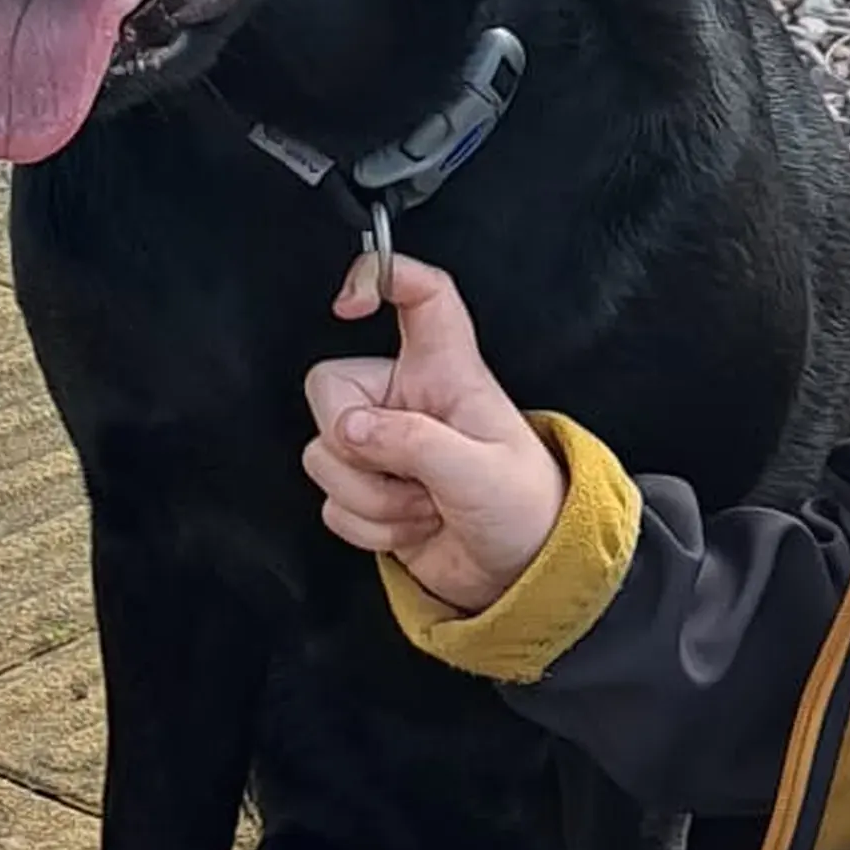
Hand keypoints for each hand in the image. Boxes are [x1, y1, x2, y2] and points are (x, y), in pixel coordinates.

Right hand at [300, 248, 567, 615]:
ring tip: (427, 506)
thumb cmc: (526, 508)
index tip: (351, 303)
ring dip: (373, 499)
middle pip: (330, 390)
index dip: (383, 276)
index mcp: (447, 372)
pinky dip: (369, 528)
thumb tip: (350, 429)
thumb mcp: (483, 470)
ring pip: (323, 456)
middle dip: (359, 449)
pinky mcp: (366, 491)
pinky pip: (330, 504)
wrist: (521, 573)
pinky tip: (413, 527)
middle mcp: (406, 399)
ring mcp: (382, 446)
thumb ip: (416, 443)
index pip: (422, 297)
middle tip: (414, 475)